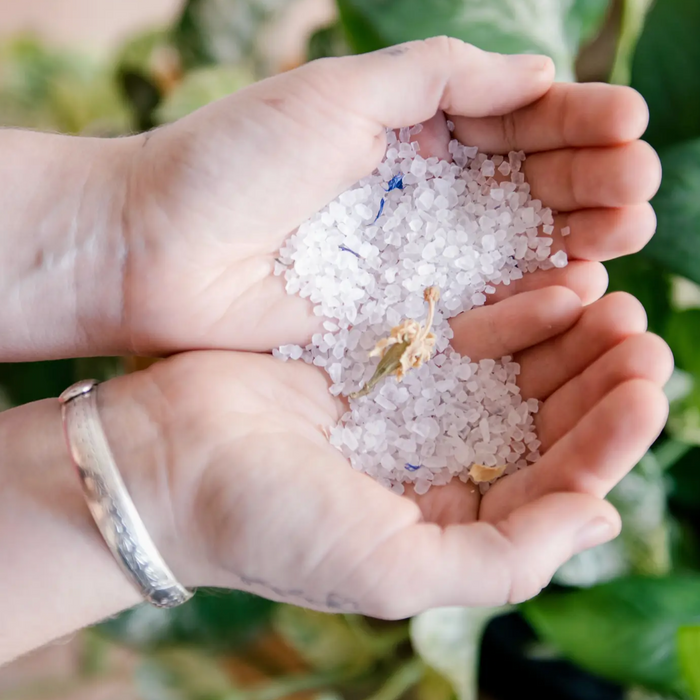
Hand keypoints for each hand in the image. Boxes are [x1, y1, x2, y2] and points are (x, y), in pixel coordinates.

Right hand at [102, 287, 670, 616]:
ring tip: (602, 296)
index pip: (556, 480)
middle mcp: (440, 462)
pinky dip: (509, 309)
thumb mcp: (391, 570)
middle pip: (543, 419)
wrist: (169, 461)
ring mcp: (412, 404)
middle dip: (595, 377)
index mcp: (450, 520)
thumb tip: (600, 522)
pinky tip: (544, 285)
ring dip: (563, 335)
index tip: (646, 388)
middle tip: (634, 330)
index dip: (607, 438)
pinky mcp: (381, 355)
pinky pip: (463, 328)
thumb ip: (502, 560)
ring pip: (513, 368)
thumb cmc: (270, 526)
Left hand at [118, 38, 659, 354]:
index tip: (629, 126)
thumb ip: (440, 78)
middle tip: (637, 186)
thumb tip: (541, 75)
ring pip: (513, 246)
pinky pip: (477, 306)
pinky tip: (572, 283)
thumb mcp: (342, 92)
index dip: (574, 124)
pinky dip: (528, 295)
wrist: (160, 251)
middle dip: (589, 180)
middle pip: (525, 184)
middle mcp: (418, 196)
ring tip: (626, 229)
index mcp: (407, 132)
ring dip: (575, 235)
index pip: (511, 122)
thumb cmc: (236, 161)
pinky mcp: (396, 319)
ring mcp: (411, 261)